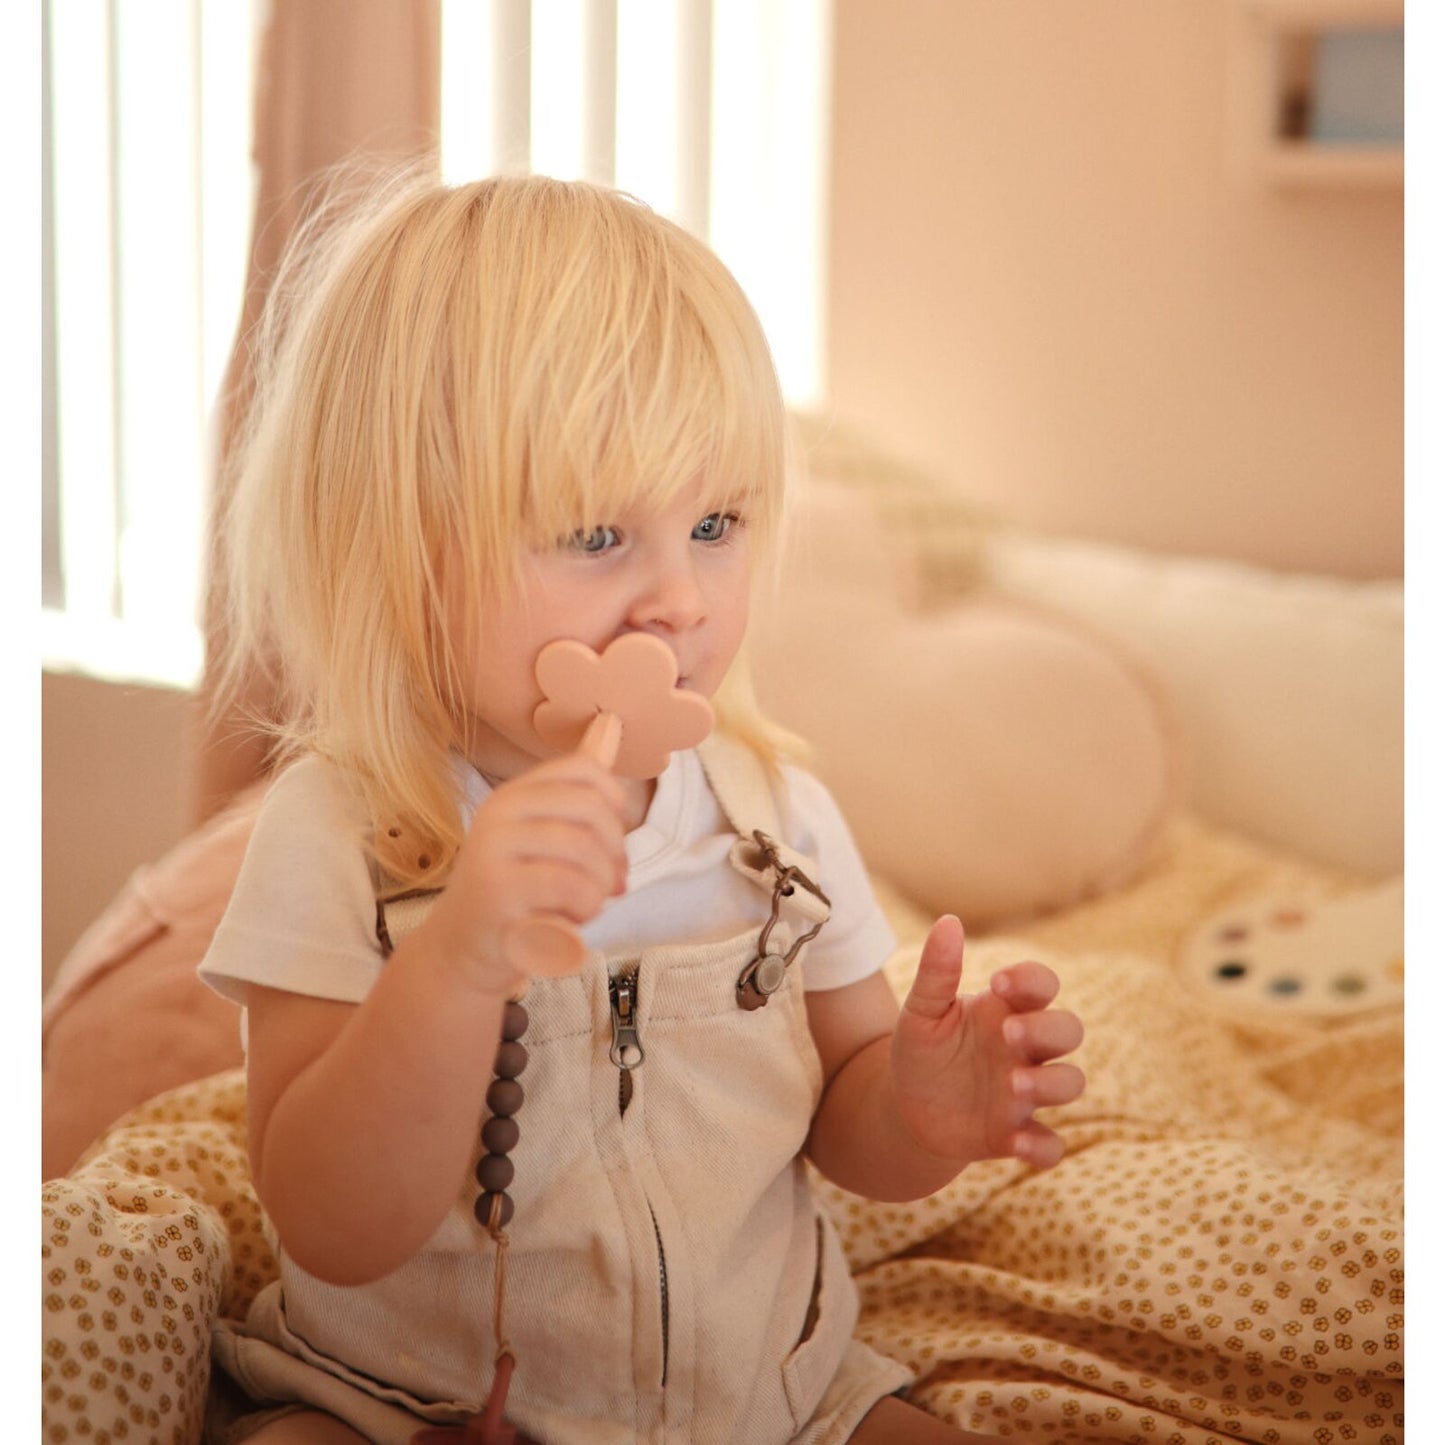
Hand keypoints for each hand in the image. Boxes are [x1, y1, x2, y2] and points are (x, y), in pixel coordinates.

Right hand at [420, 755, 629, 994]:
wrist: (462, 951)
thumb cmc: (516, 894)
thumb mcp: (544, 838)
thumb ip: (576, 790)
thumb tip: (611, 723)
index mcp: (514, 795)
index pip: (585, 770)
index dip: (614, 805)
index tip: (609, 841)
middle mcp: (499, 812)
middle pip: (592, 810)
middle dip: (615, 853)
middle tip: (610, 884)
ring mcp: (493, 848)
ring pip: (586, 851)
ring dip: (601, 888)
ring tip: (584, 905)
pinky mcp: (497, 889)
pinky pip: (572, 886)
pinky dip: (586, 909)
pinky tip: (569, 920)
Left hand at [890, 915, 1083, 1169]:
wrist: (905, 1109)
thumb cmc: (922, 1051)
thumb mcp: (921, 1011)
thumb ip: (936, 971)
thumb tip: (948, 921)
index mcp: (1005, 1011)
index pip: (1042, 984)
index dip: (1032, 980)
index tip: (998, 983)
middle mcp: (1025, 1049)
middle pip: (1069, 1030)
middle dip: (1049, 1029)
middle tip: (1008, 1034)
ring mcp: (1025, 1092)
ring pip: (1070, 1082)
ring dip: (1051, 1084)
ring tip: (1013, 1085)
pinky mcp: (1016, 1134)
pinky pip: (1051, 1145)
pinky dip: (1044, 1147)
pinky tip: (1016, 1143)